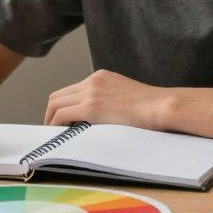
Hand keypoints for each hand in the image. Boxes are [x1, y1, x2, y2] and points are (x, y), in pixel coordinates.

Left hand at [44, 69, 171, 129]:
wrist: (162, 106)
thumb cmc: (153, 107)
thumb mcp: (127, 96)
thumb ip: (111, 101)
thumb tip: (104, 118)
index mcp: (101, 76)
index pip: (72, 90)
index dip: (63, 106)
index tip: (62, 121)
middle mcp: (93, 80)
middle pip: (58, 95)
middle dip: (51, 112)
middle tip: (52, 129)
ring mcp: (91, 92)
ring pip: (56, 103)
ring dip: (50, 119)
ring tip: (53, 135)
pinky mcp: (92, 107)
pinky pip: (62, 114)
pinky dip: (55, 125)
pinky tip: (58, 135)